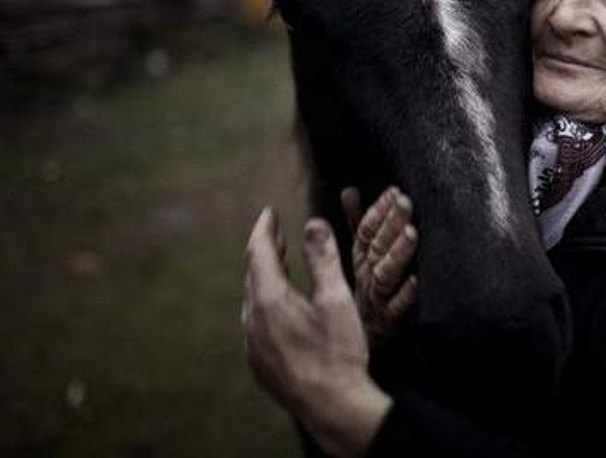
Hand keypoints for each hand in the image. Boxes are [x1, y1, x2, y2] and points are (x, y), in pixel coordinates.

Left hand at [242, 208, 390, 457]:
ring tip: (280, 264)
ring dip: (265, 277)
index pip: (260, 253)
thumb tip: (314, 223)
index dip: (264, 230)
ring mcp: (253, 345)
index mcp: (269, 301)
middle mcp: (253, 322)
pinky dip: (266, 303)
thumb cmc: (338, 352)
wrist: (333, 406)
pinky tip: (281, 307)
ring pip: (253, 300)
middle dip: (266, 251)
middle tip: (276, 233)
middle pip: (253, 276)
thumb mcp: (336, 298)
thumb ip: (323, 258)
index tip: (269, 213)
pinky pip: (256, 323)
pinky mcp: (260, 363)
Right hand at [342, 187, 418, 341]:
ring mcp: (378, 299)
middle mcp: (367, 277)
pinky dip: (405, 295)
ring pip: (385, 274)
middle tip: (405, 203)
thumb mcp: (360, 257)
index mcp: (361, 261)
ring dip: (398, 253)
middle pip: (377, 247)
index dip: (379, 211)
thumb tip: (349, 191)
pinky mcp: (389, 322)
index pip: (366, 231)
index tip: (394, 192)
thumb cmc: (364, 295)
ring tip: (411, 233)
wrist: (360, 344)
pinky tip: (416, 282)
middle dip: (391, 223)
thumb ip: (357, 224)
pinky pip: (397, 309)